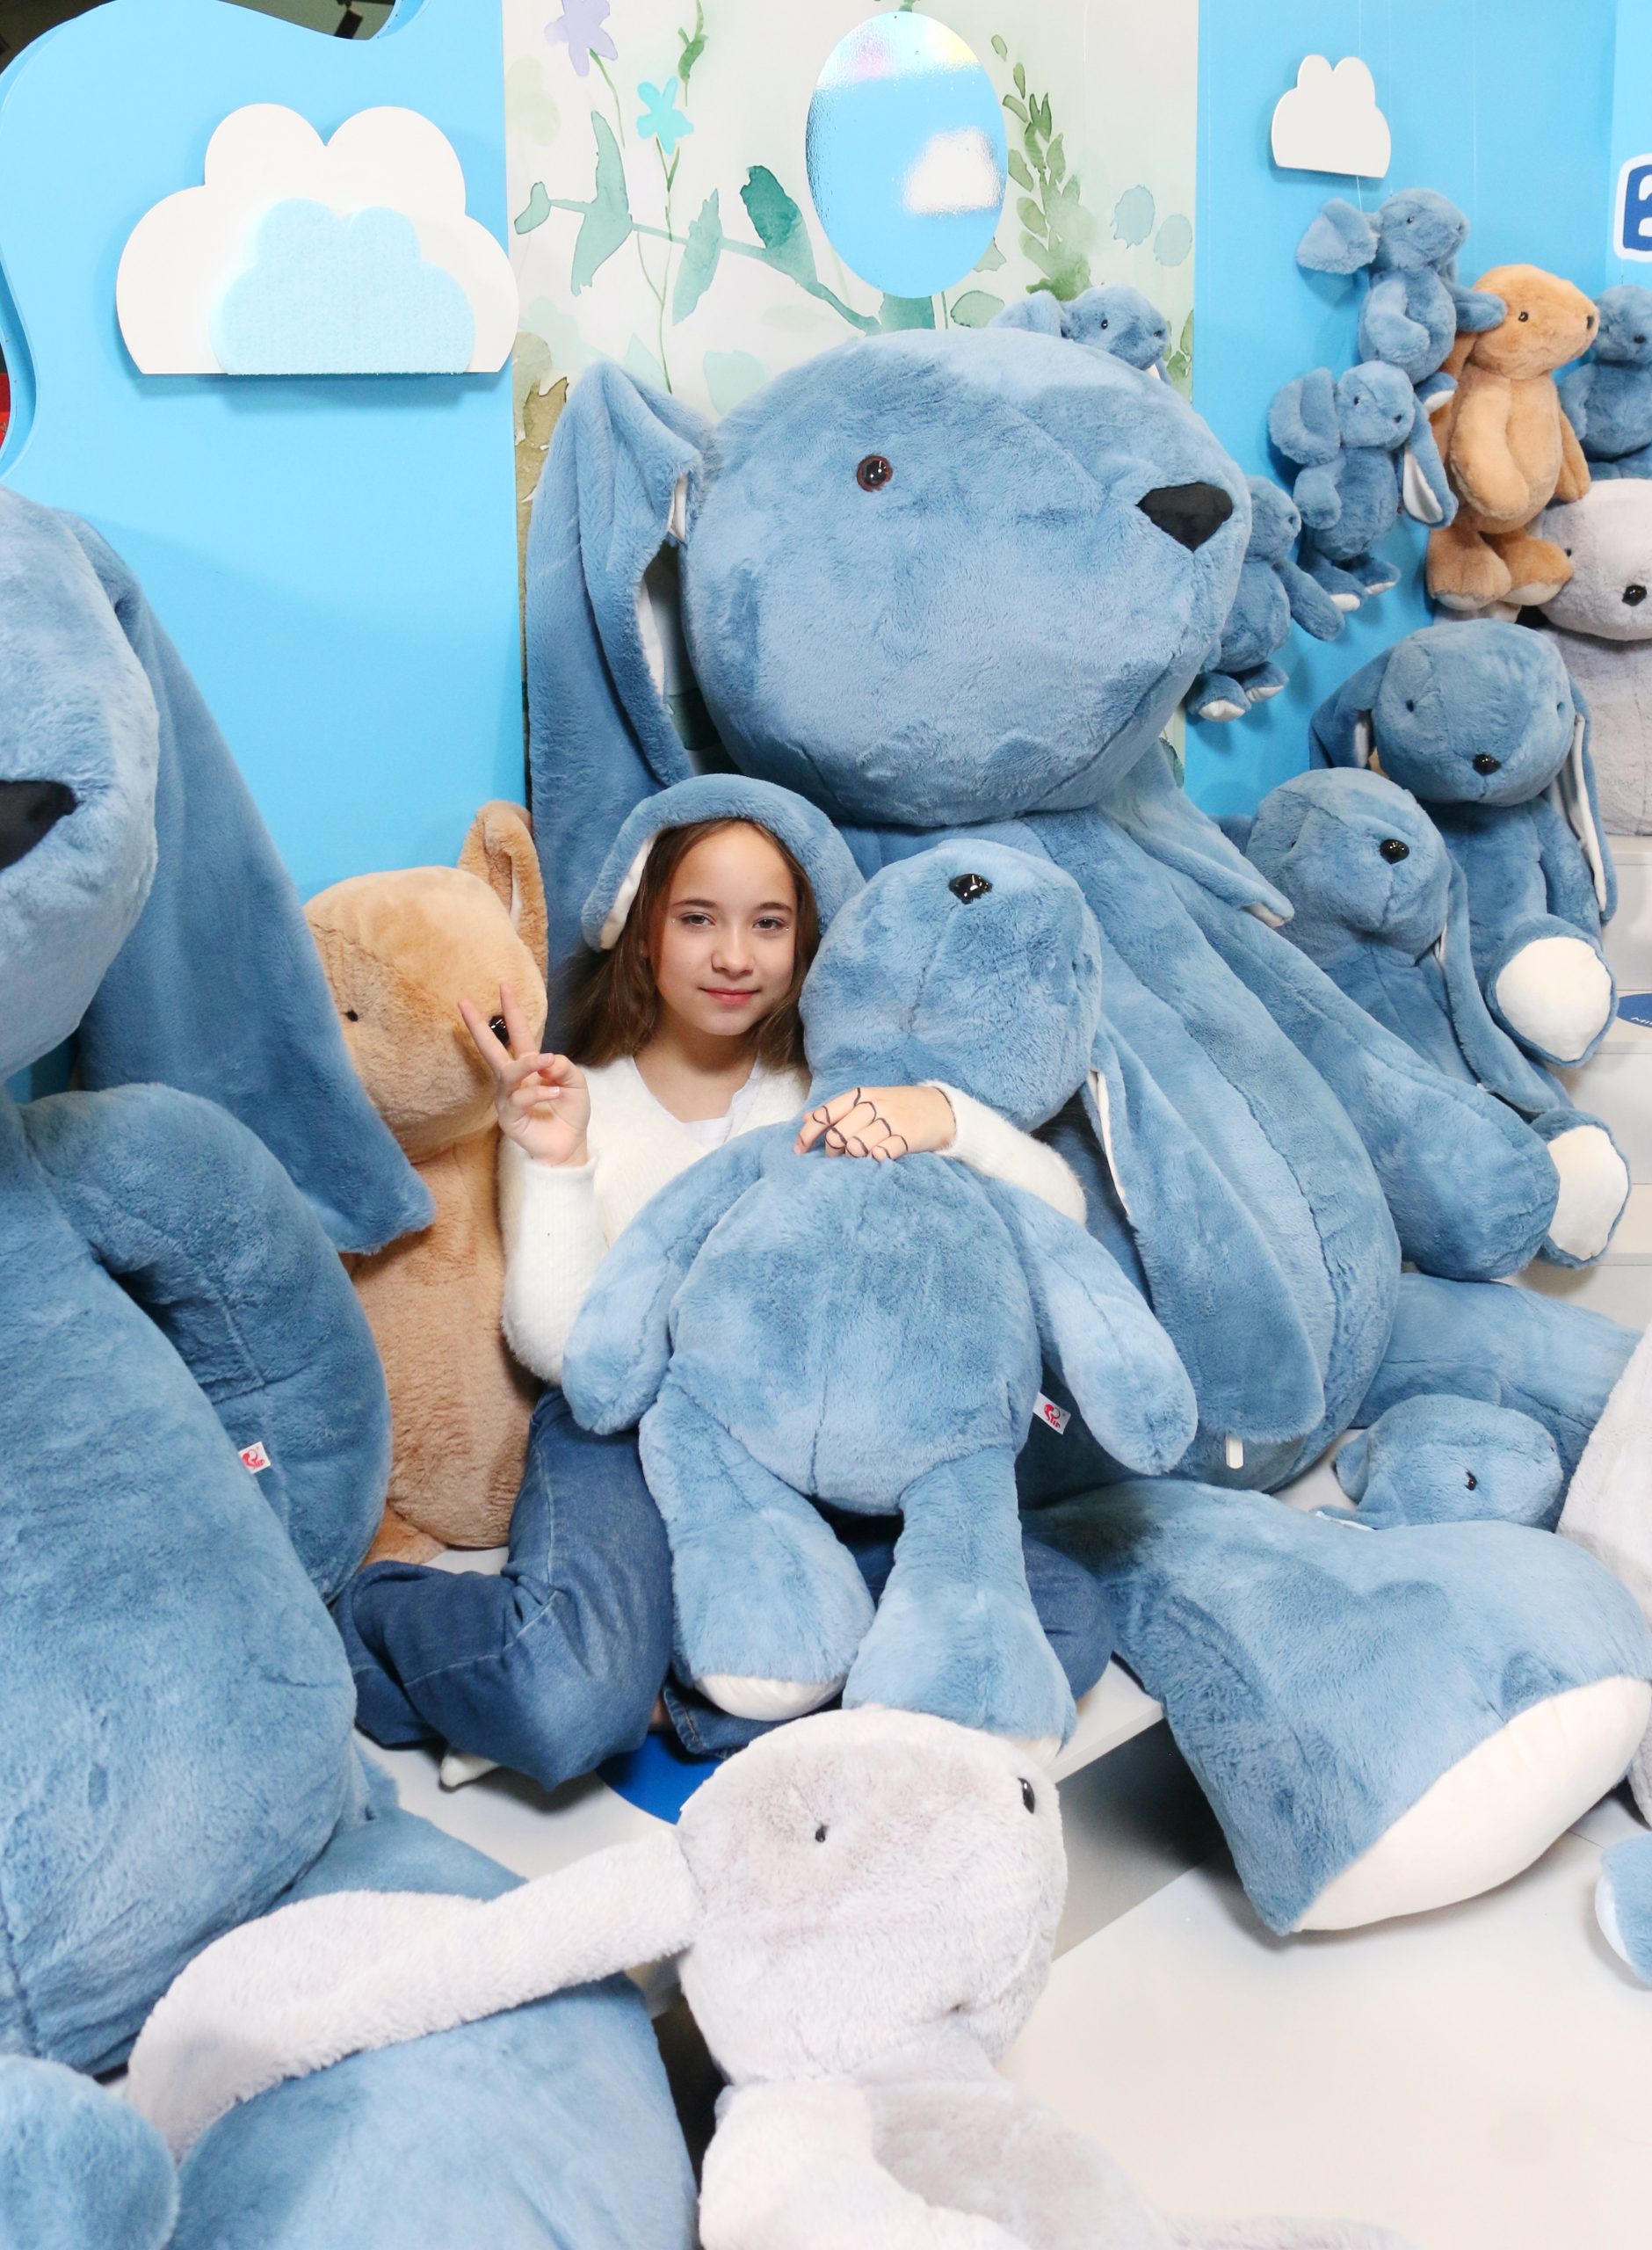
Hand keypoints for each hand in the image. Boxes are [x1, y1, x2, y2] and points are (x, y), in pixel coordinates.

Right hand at [459, 984, 590, 1166]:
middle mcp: (514, 1079)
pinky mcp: (508, 1116)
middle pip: (491, 1048)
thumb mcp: (575, 1082)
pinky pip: (520, 1098)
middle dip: (478, 1025)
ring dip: (528, 1064)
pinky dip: (539, 1092)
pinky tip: (554, 1093)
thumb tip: (545, 1058)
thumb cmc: (569, 1112)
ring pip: (510, 1073)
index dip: (512, 1011)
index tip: (504, 986)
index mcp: (531, 1066)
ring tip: (546, 1062)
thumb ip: (562, 1066)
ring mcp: (508, 1097)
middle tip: (464, 1002)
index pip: (520, 1033)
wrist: (569, 1145)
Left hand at [794, 1085, 954, 1160]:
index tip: (798, 1150)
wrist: (942, 1109)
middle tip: (837, 1157)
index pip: (826, 1113)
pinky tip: (878, 1157)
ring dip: (853, 1157)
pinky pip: (881, 1154)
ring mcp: (892, 1120)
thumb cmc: (900, 1107)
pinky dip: (874, 1159)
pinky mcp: (908, 1136)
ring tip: (859, 1157)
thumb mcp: (869, 1100)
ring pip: (857, 1146)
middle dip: (832, 1151)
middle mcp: (875, 1105)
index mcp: (862, 1095)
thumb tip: (806, 1119)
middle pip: (839, 1134)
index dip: (808, 1134)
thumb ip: (838, 1109)